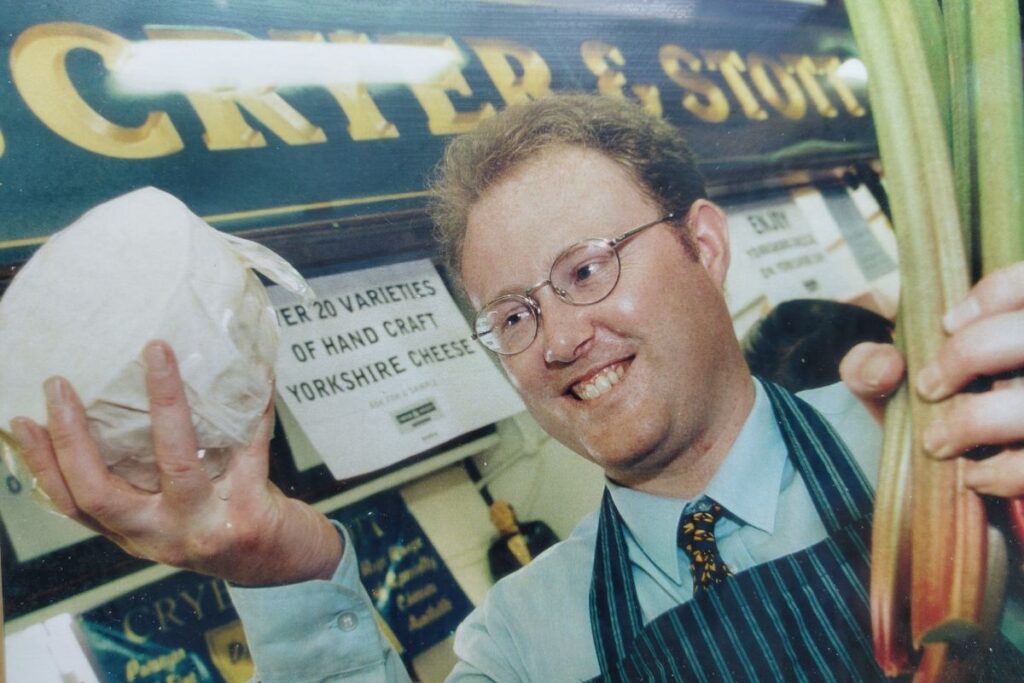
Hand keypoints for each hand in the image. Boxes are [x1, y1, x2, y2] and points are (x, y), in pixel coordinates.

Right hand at [8, 340, 341, 585]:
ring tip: (156, 353)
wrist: (288, 562)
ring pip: (175, 462)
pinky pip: (250, 448)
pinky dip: (255, 406)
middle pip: (100, 491)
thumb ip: (146, 476)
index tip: (22, 421)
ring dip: (164, 402)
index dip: (42, 465)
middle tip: (59, 385)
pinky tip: (258, 371)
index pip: (72, 503)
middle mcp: (162, 536)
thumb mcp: (175, 512)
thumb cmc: (226, 523)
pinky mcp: (251, 515)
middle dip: (73, 437)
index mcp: (136, 532)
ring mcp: (206, 528)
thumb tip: (120, 403)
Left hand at [840, 263, 1023, 497]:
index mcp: (1021, 330)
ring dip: (974, 421)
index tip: (946, 325)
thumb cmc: (936, 419)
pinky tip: (974, 477)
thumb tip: (884, 366)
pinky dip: (1004, 473)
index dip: (992, 294)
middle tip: (930, 388)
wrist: (951, 488)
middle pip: (1023, 335)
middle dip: (969, 354)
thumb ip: (871, 365)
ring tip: (937, 443)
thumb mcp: (896, 386)